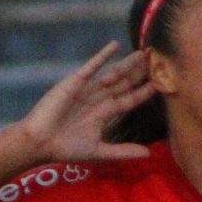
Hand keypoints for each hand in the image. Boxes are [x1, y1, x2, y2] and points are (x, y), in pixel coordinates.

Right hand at [17, 43, 155, 165]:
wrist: (40, 142)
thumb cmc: (66, 149)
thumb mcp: (99, 151)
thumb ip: (123, 151)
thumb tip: (148, 155)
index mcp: (104, 114)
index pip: (130, 100)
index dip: (145, 92)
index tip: (162, 83)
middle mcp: (98, 99)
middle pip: (124, 83)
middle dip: (140, 73)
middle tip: (158, 61)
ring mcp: (87, 89)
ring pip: (112, 74)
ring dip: (127, 64)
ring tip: (144, 53)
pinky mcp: (74, 82)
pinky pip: (91, 66)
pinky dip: (102, 56)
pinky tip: (115, 46)